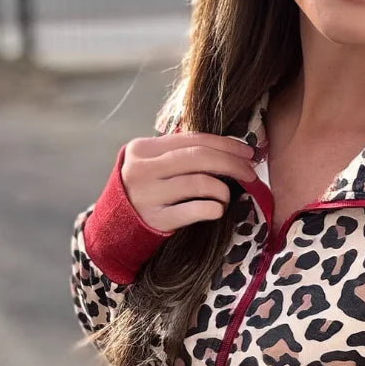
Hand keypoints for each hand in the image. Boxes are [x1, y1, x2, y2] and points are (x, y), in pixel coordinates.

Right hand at [120, 132, 256, 232]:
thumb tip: (227, 146)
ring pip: (200, 183)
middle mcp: (142, 169)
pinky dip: (214, 208)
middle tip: (250, 172)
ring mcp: (148, 195)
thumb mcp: (150, 164)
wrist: (114, 226)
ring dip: (223, 189)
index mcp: (142, 148)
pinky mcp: (156, 220)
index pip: (193, 139)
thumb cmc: (143, 190)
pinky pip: (195, 210)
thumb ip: (177, 151)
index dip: (226, 144)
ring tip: (227, 195)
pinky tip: (218, 209)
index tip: (248, 152)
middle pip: (199, 158)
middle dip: (232, 163)